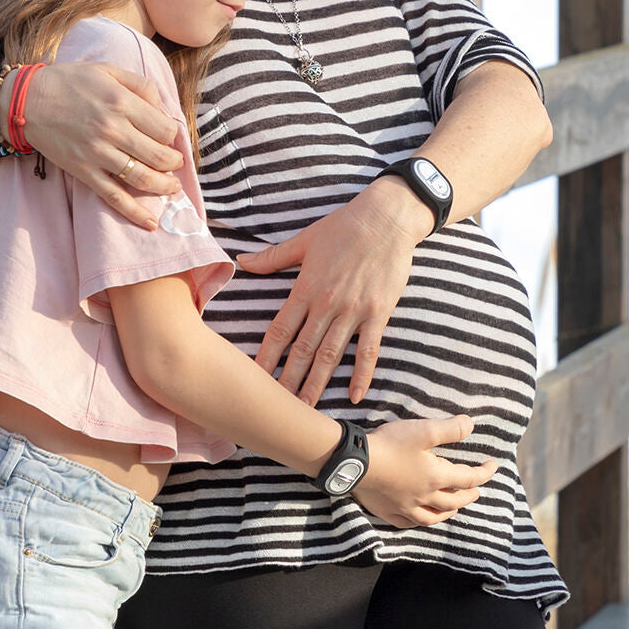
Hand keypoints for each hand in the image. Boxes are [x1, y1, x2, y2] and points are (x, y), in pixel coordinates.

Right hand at [15, 61, 184, 227]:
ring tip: (172, 186)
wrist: (26, 101)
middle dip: (174, 162)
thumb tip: (163, 107)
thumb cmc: (69, 82)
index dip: (172, 136)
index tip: (168, 137)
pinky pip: (114, 197)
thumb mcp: (107, 70)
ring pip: (142, 178)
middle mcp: (113, 129)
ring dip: (164, 186)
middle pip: (159, 155)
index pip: (165, 129)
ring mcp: (98, 153)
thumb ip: (140, 85)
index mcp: (122, 103)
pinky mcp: (83, 171)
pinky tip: (150, 222)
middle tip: (175, 162)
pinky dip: (134, 212)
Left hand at [240, 178, 430, 404]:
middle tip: (276, 407)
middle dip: (288, 381)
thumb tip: (242, 260)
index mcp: (306, 287)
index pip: (280, 330)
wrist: (387, 218)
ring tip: (306, 410)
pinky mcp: (378, 313)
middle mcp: (327, 304)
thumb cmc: (344, 225)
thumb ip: (273, 257)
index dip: (266, 356)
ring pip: (332, 356)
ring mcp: (354, 311)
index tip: (253, 378)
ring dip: (317, 384)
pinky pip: (369, 350)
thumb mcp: (305, 239)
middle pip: (303, 350)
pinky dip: (362, 374)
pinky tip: (355, 396)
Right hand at [355, 416, 496, 527]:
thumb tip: (472, 425)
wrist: (356, 463)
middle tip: (477, 490)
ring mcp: (406, 508)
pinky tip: (420, 517)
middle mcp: (424, 497)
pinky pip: (409, 523)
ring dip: (449, 512)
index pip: (467, 478)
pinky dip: (419, 521)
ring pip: (433, 517)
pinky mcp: (389, 512)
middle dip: (469, 495)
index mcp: (436, 478)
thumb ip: (450, 429)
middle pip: (454, 501)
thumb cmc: (391, 444)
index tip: (493, 466)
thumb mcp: (423, 430)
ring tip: (455, 507)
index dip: (483, 473)